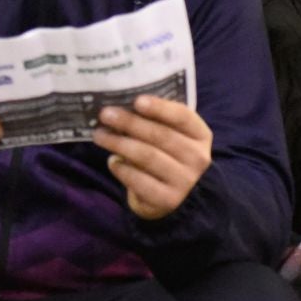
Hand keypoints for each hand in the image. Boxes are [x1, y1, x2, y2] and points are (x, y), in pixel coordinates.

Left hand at [92, 94, 211, 219]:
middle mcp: (198, 158)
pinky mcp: (168, 199)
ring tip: (100, 135)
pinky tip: (112, 161)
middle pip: (160, 135)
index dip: (160, 108)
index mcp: (200, 135)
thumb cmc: (167, 155)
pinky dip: (122, 169)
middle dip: (130, 123)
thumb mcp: (172, 135)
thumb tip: (122, 106)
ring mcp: (185, 181)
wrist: (174, 196)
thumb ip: (156, 120)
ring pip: (147, 156)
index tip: (137, 101)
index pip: (182, 117)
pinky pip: (139, 180)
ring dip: (119, 144)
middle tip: (106, 114)